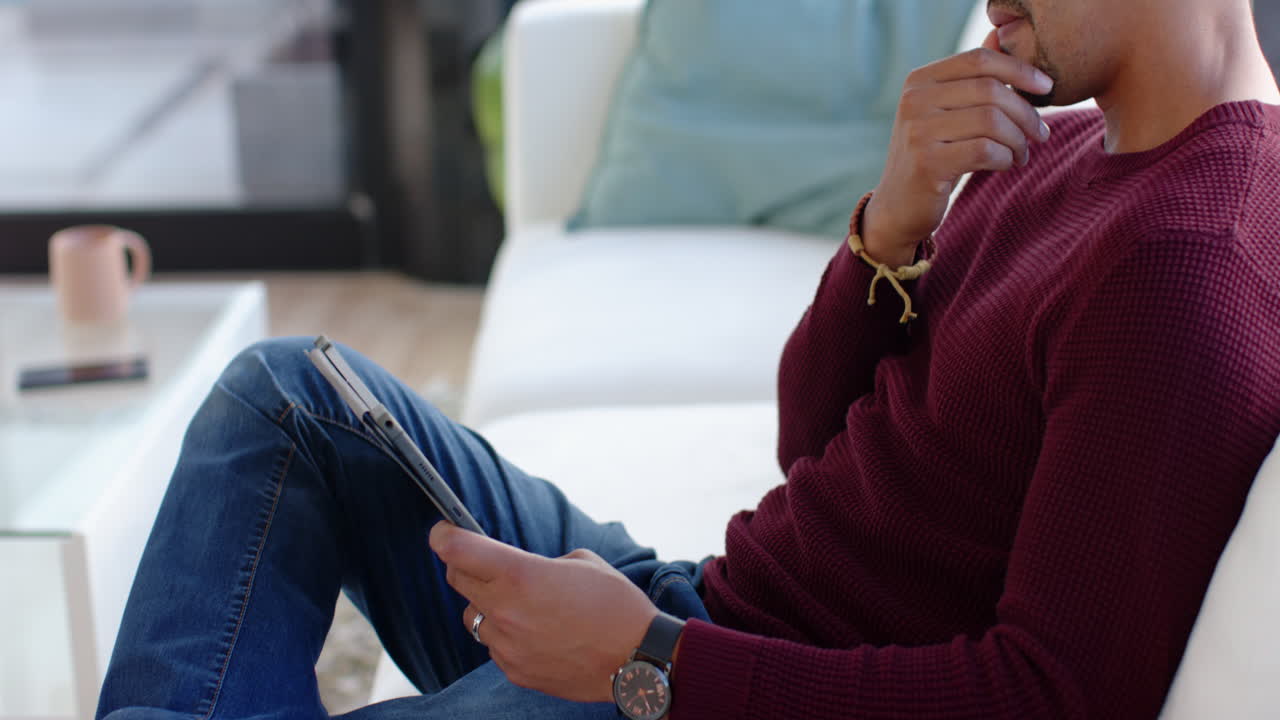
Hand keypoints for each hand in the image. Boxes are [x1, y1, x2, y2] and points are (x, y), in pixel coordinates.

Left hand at [429, 522, 658, 702]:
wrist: (638, 660)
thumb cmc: (616, 604)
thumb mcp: (582, 563)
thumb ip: (540, 563)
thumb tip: (523, 572)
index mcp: (520, 574)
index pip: (458, 550)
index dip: (445, 536)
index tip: (443, 532)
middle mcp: (506, 610)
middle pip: (458, 581)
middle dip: (467, 566)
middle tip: (487, 563)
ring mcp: (507, 645)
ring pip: (474, 617)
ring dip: (489, 605)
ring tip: (525, 605)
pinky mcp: (515, 671)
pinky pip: (495, 646)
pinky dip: (508, 635)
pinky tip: (539, 633)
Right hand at [863, 31, 1054, 265]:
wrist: (899, 206)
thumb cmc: (933, 155)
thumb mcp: (946, 111)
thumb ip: (970, 77)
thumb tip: (998, 35)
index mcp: (919, 81)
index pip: (979, 60)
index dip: (1019, 69)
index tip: (1047, 87)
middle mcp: (914, 101)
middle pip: (990, 91)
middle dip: (1026, 113)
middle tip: (1040, 134)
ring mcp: (918, 132)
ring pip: (992, 121)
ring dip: (1018, 140)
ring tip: (1022, 154)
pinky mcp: (927, 163)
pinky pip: (985, 151)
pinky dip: (1006, 158)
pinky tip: (1006, 165)